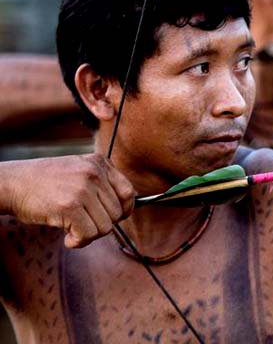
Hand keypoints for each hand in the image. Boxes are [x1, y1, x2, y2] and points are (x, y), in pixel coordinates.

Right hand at [0, 154, 135, 247]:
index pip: (129, 192)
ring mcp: (83, 189)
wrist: (12, 183)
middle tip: (83, 225)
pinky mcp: (70, 206)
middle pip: (117, 213)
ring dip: (90, 235)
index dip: (124, 210)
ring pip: (105, 227)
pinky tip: (68, 238)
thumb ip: (102, 183)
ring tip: (73, 231)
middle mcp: (95, 173)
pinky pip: (89, 234)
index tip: (113, 218)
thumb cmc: (45, 182)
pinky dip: (79, 242)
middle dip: (101, 225)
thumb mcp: (78, 170)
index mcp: (100, 162)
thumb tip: (126, 209)